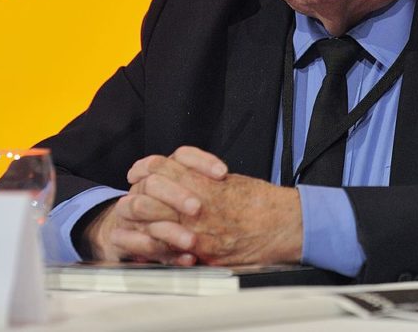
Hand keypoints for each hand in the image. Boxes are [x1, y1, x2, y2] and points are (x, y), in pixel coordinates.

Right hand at [84, 146, 227, 262]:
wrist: (128, 232)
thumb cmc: (169, 213)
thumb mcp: (189, 196)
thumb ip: (203, 189)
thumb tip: (229, 183)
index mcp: (163, 171)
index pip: (182, 156)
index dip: (201, 162)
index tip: (222, 174)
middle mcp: (143, 186)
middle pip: (155, 181)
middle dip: (176, 195)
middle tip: (197, 208)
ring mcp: (128, 210)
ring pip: (140, 208)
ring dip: (168, 227)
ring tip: (192, 241)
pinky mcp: (120, 235)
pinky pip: (133, 242)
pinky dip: (158, 250)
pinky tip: (185, 258)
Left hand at [115, 146, 303, 265]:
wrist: (284, 226)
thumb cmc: (264, 203)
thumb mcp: (232, 180)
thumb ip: (204, 179)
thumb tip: (185, 178)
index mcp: (204, 181)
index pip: (160, 166)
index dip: (144, 167)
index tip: (140, 171)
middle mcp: (197, 203)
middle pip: (149, 191)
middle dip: (137, 192)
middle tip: (134, 194)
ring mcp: (197, 229)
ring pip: (152, 219)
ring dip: (140, 217)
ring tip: (135, 216)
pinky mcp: (203, 252)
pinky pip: (167, 246)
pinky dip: (155, 241)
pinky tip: (152, 239)